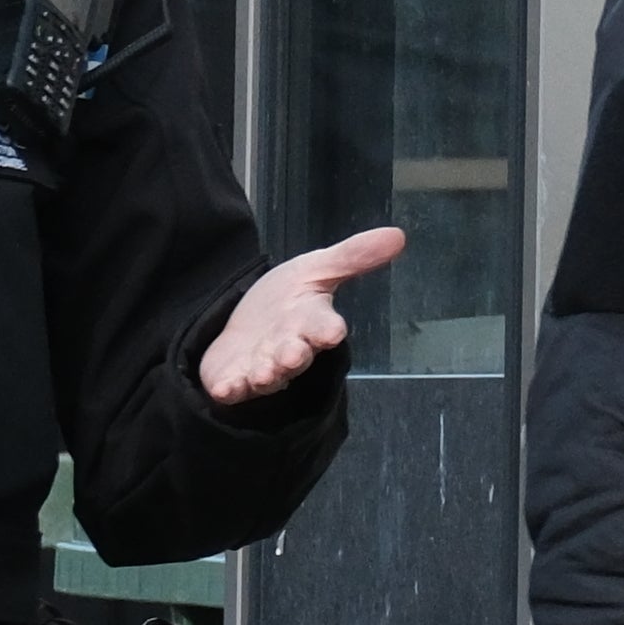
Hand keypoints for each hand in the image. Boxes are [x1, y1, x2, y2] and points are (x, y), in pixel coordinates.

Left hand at [199, 227, 408, 405]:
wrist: (245, 323)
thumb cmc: (285, 300)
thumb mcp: (314, 269)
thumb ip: (352, 256)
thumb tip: (399, 235)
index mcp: (311, 322)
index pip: (324, 326)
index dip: (328, 329)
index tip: (333, 331)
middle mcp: (290, 347)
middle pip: (297, 354)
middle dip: (294, 355)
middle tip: (291, 356)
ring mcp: (263, 367)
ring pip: (268, 375)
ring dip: (266, 374)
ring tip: (262, 373)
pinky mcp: (235, 380)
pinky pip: (234, 388)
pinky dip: (230, 389)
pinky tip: (224, 389)